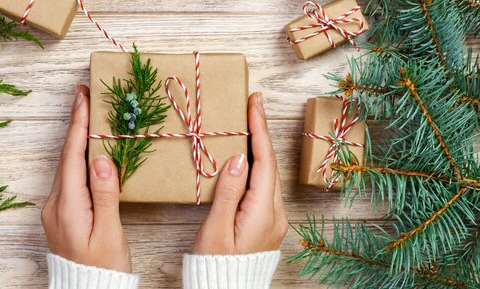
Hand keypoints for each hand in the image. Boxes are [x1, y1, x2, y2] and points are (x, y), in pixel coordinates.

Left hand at [41, 85, 131, 271]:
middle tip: (84, 96)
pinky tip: (86, 150)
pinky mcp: (61, 214)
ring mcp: (56, 209)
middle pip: (66, 156)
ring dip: (76, 139)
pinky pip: (69, 177)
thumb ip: (105, 196)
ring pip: (66, 165)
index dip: (78, 125)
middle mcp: (56, 204)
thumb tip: (102, 160)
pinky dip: (77, 157)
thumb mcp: (109, 234)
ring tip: (86, 114)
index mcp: (68, 206)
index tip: (83, 99)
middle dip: (75, 124)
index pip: (73, 156)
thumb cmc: (103, 267)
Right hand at [193, 92, 287, 254]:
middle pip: (269, 165)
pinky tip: (246, 157)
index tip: (256, 103)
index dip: (260, 129)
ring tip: (248, 123)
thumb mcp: (217, 229)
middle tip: (252, 105)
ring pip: (267, 175)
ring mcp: (274, 219)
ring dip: (258, 149)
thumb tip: (239, 158)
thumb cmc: (216, 265)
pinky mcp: (267, 223)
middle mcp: (276, 214)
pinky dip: (256, 167)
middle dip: (261, 132)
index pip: (264, 161)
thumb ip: (229, 192)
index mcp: (264, 213)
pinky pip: (263, 187)